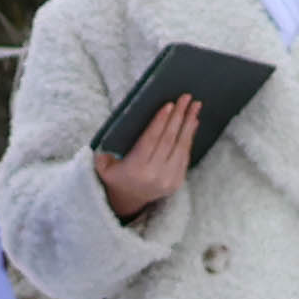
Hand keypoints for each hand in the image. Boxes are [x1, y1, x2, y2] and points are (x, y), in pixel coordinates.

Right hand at [92, 95, 203, 215]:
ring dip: (189, 123)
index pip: (150, 140)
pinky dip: (190, 137)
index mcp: (134, 169)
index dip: (160, 121)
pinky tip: (194, 122)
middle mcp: (153, 176)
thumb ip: (105, 149)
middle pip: (168, 140)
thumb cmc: (115, 175)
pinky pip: (186, 155)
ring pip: (181, 146)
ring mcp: (168, 180)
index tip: (169, 105)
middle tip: (186, 98)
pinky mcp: (177, 181)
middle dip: (178, 116)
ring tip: (195, 106)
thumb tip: (119, 127)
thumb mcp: (103, 165)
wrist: (127, 201)